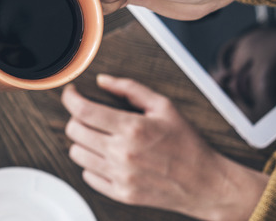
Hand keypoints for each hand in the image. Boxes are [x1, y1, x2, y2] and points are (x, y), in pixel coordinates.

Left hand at [61, 74, 268, 220]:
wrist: (205, 183)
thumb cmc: (187, 144)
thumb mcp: (164, 106)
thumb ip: (130, 89)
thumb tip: (103, 81)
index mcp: (133, 128)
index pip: (83, 110)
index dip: (70, 98)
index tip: (71, 94)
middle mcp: (122, 153)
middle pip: (74, 131)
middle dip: (76, 118)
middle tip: (89, 115)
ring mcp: (120, 176)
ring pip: (76, 153)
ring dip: (82, 141)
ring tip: (99, 137)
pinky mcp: (120, 194)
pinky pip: (87, 176)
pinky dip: (91, 164)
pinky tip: (106, 157)